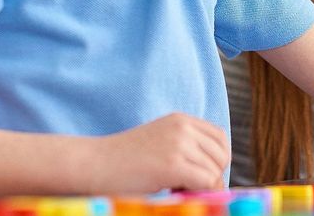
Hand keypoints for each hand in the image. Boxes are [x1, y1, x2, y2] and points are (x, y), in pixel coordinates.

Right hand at [87, 113, 229, 193]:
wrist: (92, 164)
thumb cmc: (123, 161)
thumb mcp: (160, 143)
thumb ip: (185, 149)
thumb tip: (215, 176)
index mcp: (181, 120)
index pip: (220, 138)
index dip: (216, 161)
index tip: (201, 178)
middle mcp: (183, 127)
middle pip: (221, 155)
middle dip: (212, 176)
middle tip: (189, 189)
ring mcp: (179, 144)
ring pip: (214, 171)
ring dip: (204, 187)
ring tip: (178, 191)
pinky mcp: (173, 164)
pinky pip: (205, 182)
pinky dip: (199, 193)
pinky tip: (176, 194)